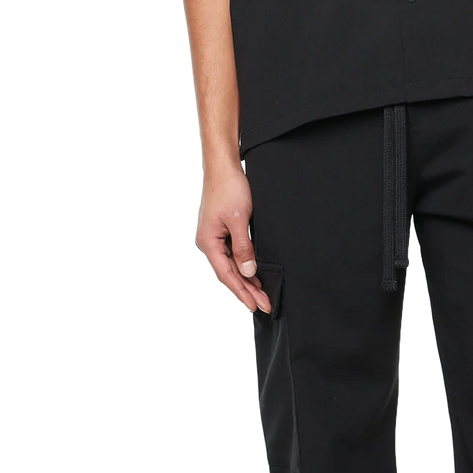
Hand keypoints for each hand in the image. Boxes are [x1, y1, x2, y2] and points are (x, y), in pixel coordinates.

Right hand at [194, 165, 272, 313]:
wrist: (223, 167)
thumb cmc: (229, 189)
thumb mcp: (240, 220)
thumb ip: (243, 248)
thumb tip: (247, 272)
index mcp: (208, 243)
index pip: (226, 275)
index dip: (241, 292)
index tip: (255, 305)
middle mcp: (208, 243)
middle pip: (228, 273)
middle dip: (247, 290)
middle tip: (264, 305)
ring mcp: (213, 238)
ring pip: (230, 266)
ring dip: (246, 280)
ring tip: (261, 295)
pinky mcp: (220, 232)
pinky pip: (231, 255)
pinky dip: (243, 266)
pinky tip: (253, 275)